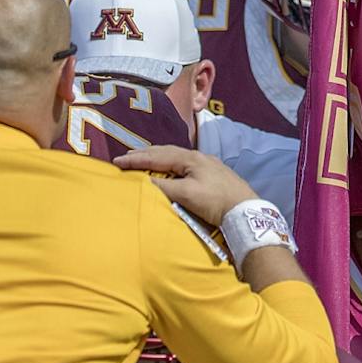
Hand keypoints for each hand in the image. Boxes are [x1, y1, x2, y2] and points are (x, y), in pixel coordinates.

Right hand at [115, 146, 259, 225]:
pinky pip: (183, 164)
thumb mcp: (187, 194)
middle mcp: (198, 157)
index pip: (157, 156)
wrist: (245, 210)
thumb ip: (165, 187)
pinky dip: (169, 164)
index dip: (136, 159)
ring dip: (157, 158)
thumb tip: (145, 182)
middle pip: (166, 152)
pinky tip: (169, 170)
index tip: (117, 161)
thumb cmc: (215, 201)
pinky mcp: (212, 174)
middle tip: (127, 156)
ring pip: (175, 157)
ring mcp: (206, 164)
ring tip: (144, 160)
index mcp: (190, 158)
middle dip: (145, 154)